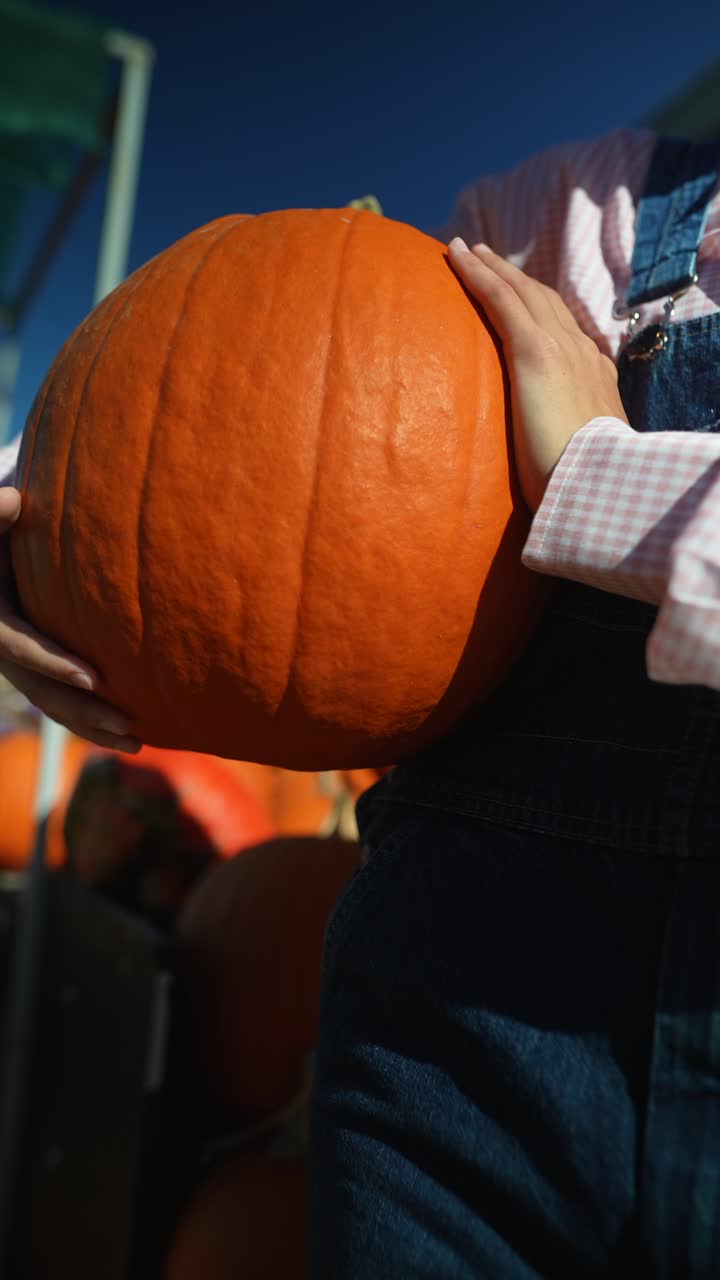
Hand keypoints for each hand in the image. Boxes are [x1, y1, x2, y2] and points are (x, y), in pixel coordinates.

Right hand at [0, 486, 140, 751]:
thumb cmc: (1, 529)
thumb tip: (16, 500)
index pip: (22, 648)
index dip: (55, 664)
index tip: (96, 678)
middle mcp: (3, 649)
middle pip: (43, 690)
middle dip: (86, 710)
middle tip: (129, 723)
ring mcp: (19, 666)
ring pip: (55, 706)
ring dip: (93, 727)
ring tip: (138, 743)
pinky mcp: (36, 670)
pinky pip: (61, 703)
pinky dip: (91, 722)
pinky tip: (132, 737)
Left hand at [447, 239, 628, 510]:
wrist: (599, 484)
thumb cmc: (585, 486)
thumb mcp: (581, 459)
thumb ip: (566, 447)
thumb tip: (549, 461)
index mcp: (595, 379)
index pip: (566, 333)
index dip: (542, 311)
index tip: (524, 302)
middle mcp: (581, 354)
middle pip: (544, 302)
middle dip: (516, 279)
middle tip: (488, 258)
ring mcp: (560, 349)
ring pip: (522, 293)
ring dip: (494, 268)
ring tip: (468, 251)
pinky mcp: (534, 352)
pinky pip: (501, 300)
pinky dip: (479, 275)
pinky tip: (456, 258)